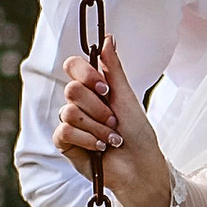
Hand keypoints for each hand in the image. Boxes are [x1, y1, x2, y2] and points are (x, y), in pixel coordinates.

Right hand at [57, 43, 174, 206]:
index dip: (86, 74)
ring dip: (97, 127)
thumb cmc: (138, 135)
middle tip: (114, 121)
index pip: (74, 66)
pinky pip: (64, 131)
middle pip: (72, 89)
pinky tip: (100, 148)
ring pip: (68, 111)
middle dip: (99, 108)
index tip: (105, 88)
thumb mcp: (127, 98)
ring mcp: (71, 123)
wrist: (141, 169)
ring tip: (112, 139)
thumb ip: (114, 69)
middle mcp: (80, 104)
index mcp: (94, 89)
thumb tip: (107, 38)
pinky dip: (87, 139)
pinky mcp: (65, 144)